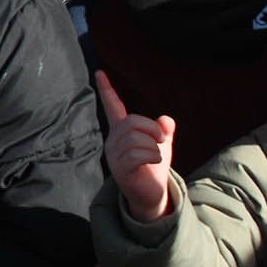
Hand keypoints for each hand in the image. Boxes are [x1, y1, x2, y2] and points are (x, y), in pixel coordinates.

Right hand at [98, 71, 175, 222]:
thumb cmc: (154, 168)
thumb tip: (166, 119)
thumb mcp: (162, 145)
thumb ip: (164, 130)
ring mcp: (114, 155)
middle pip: (131, 122)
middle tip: (161, 141)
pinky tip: (152, 163)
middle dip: (152, 129)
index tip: (100, 72)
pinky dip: (151, 156)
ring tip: (156, 156)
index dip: (106, 89)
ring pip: (135, 138)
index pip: (112, 106)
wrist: (152, 195)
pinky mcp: (120, 169)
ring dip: (154, 146)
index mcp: (122, 132)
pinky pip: (136, 154)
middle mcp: (113, 141)